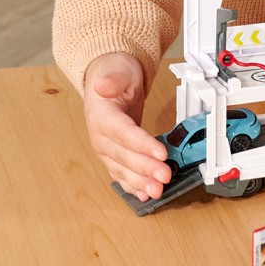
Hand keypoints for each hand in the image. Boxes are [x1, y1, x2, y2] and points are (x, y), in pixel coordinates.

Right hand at [83, 52, 171, 201]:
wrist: (108, 80)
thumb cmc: (115, 75)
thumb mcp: (118, 70)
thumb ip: (112, 79)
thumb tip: (103, 85)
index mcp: (101, 115)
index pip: (122, 132)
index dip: (141, 144)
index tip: (160, 153)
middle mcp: (100, 136)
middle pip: (123, 155)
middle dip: (145, 168)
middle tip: (164, 175)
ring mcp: (106, 149)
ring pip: (122, 170)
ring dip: (140, 182)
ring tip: (157, 190)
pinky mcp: (113, 156)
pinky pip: (122, 175)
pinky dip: (133, 186)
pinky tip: (144, 195)